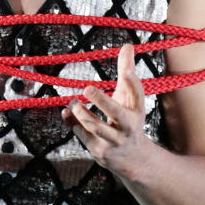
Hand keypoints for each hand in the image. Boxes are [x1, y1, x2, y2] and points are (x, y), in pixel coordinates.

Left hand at [62, 43, 148, 175]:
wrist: (131, 158)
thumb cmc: (128, 120)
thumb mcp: (129, 99)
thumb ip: (127, 73)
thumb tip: (127, 45)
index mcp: (137, 111)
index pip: (137, 95)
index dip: (132, 83)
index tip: (126, 72)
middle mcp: (127, 126)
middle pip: (116, 113)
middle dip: (102, 101)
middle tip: (87, 88)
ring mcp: (113, 140)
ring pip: (95, 126)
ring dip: (81, 112)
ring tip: (73, 101)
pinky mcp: (98, 149)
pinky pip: (82, 134)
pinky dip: (72, 122)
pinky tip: (66, 112)